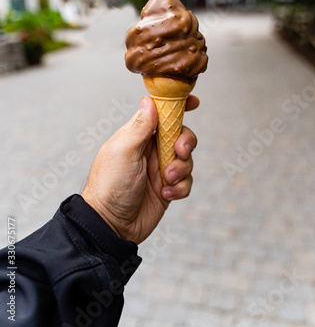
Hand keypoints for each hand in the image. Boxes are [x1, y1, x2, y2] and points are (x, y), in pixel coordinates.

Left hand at [81, 95, 198, 243]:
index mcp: (137, 135)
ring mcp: (159, 169)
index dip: (177, 106)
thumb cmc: (109, 185)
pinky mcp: (167, 189)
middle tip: (180, 150)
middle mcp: (150, 150)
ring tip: (166, 180)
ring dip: (181, 168)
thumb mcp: (123, 151)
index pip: (160, 114)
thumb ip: (140, 127)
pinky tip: (166, 194)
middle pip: (180, 135)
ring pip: (186, 159)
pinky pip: (186, 182)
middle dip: (185, 141)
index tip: (194, 103)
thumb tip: (149, 101)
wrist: (110, 225)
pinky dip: (180, 187)